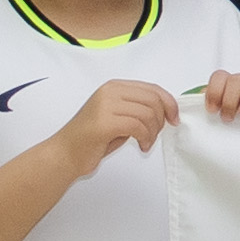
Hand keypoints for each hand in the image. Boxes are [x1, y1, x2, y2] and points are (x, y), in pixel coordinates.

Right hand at [47, 77, 178, 171]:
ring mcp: (106, 105)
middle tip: (155, 136)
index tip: (174, 118)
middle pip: (153, 100)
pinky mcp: (104, 122)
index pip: (152, 88)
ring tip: (146, 143)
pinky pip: (138, 126)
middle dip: (161, 120)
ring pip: (148, 114)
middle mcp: (110, 91)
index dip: (169, 103)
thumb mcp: (118, 117)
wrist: (65, 154)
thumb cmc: (92, 139)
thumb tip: (165, 111)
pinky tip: (141, 147)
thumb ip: (137, 109)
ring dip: (153, 133)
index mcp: (114, 86)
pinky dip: (146, 138)